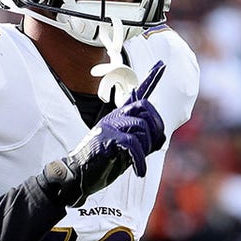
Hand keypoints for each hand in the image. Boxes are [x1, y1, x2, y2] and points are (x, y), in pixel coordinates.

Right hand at [39, 61, 166, 206]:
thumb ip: (141, 139)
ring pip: (141, 126)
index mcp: (119, 116)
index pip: (137, 94)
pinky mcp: (108, 138)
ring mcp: (110, 125)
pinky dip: (139, 160)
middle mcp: (115, 116)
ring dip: (146, 148)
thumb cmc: (103, 164)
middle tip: (154, 145)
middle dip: (156, 126)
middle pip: (145, 107)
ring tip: (139, 163)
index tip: (162, 64)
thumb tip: (161, 136)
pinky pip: (133, 144)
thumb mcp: (125, 149)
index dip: (151, 79)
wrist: (79, 175)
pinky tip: (139, 171)